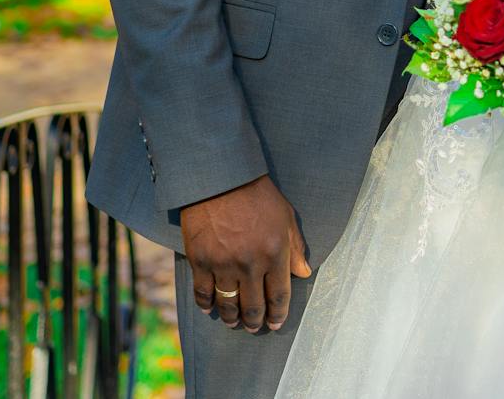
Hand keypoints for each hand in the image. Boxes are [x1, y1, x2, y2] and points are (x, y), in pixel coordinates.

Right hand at [179, 175, 311, 332]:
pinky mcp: (200, 261)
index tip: (275, 325)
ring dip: (232, 319)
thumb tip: (303, 273)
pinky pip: (203, 293)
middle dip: (255, 322)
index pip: (279, 297)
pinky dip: (207, 305)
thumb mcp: (286, 216)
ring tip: (234, 323)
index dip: (277, 315)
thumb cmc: (257, 194)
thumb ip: (296, 247)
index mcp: (275, 254)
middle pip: (254, 307)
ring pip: (229, 305)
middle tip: (254, 327)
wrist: (220, 178)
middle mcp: (250, 264)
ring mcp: (223, 264)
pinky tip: (211, 308)